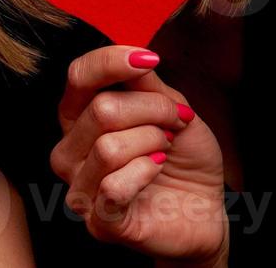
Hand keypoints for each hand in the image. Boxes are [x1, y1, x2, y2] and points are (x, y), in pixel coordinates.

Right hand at [50, 46, 226, 262]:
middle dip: (152, 111)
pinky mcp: (99, 222)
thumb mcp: (172, 109)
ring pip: (109, 148)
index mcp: (80, 117)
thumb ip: (146, 84)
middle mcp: (70, 150)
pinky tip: (156, 172)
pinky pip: (114, 187)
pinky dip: (145, 174)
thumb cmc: (184, 159)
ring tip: (165, 151)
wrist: (205, 210)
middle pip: (102, 110)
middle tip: (175, 123)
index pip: (78, 77)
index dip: (111, 61)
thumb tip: (133, 54)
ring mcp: (80, 188)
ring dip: (153, 144)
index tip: (150, 59)